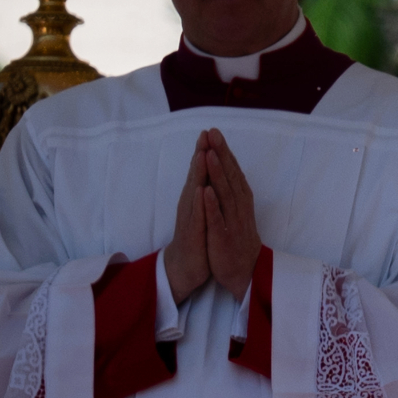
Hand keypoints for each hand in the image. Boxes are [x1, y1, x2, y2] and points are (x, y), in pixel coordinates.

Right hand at [162, 137, 209, 303]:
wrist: (186, 266)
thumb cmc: (196, 236)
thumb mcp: (203, 210)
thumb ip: (206, 191)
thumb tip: (210, 172)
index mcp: (197, 199)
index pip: (202, 171)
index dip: (206, 152)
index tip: (211, 131)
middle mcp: (191, 205)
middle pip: (196, 176)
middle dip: (201, 154)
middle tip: (205, 133)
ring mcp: (191, 219)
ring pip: (194, 192)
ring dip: (198, 174)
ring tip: (202, 154)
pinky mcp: (192, 234)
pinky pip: (197, 217)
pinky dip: (199, 203)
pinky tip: (200, 191)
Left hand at [198, 129, 262, 302]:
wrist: (242, 273)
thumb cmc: (235, 239)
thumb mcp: (235, 212)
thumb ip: (232, 192)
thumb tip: (227, 169)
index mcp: (240, 200)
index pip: (233, 171)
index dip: (224, 152)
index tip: (214, 132)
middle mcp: (239, 208)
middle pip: (231, 177)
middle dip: (221, 154)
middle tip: (213, 133)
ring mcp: (233, 223)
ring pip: (226, 195)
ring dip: (218, 174)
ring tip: (211, 154)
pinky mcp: (224, 239)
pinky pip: (218, 220)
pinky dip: (212, 206)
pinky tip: (206, 191)